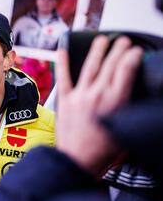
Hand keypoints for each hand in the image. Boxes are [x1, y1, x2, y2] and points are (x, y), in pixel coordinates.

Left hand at [56, 35, 142, 176]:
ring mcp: (80, 96)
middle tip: (123, 41)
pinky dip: (63, 63)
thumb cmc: (101, 151)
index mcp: (116, 102)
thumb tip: (128, 94)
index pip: (126, 70)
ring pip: (90, 67)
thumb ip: (126, 108)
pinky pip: (64, 77)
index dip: (132, 57)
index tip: (136, 51)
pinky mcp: (65, 101)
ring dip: (97, 51)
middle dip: (118, 50)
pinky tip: (63, 50)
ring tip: (102, 40)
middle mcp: (98, 95)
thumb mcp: (124, 128)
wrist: (77, 161)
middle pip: (110, 65)